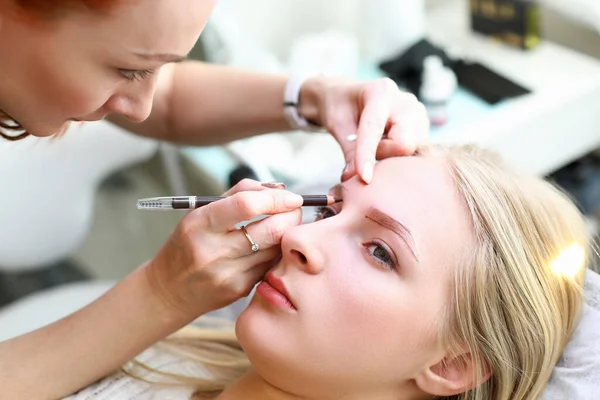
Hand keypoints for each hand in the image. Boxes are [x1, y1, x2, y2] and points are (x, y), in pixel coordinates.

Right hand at [144, 180, 301, 318]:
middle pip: (272, 230)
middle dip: (292, 215)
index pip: (247, 205)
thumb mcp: (201, 212)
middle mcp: (213, 251)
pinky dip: (276, 251)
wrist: (169, 291)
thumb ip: (239, 194)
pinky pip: (270, 265)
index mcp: (200, 224)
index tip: (291, 196)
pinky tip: (270, 246)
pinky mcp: (240, 289)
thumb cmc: (188, 243)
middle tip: (294, 209)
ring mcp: (228, 274)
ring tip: (283, 224)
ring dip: (288, 233)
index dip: (276, 198)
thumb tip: (278, 189)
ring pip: (276, 248)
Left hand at [299, 76, 429, 182]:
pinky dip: (399, 157)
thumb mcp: (338, 126)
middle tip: (365, 151)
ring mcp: (419, 115)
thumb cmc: (342, 108)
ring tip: (377, 145)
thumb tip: (352, 178)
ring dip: (391, 157)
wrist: (352, 98)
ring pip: (411, 152)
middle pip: (403, 144)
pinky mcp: (424, 129)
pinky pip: (415, 154)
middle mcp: (406, 101)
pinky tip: (387, 146)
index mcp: (381, 92)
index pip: (375, 128)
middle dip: (383, 155)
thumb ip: (348, 150)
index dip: (368, 154)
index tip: (364, 178)